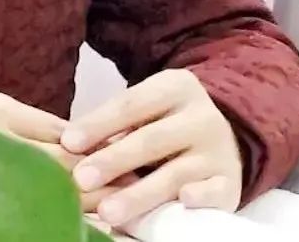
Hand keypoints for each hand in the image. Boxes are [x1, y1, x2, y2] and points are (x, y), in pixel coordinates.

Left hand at [60, 69, 243, 229]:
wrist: (228, 133)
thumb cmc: (168, 122)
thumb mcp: (147, 109)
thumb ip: (117, 124)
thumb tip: (71, 146)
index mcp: (174, 87)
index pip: (130, 104)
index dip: (98, 123)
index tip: (68, 142)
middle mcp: (200, 115)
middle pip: (150, 139)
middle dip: (113, 161)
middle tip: (80, 179)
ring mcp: (218, 150)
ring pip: (175, 173)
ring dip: (139, 194)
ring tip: (107, 211)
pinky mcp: (231, 182)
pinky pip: (215, 191)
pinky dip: (200, 197)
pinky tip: (181, 202)